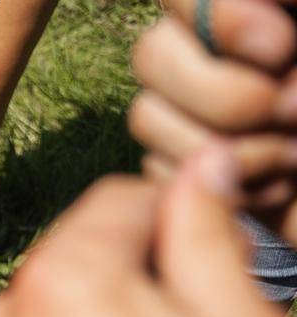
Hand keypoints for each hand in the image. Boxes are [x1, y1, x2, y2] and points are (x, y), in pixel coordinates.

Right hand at [130, 0, 296, 241]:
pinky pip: (158, 171)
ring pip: (147, 115)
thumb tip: (253, 29)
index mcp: (255, 11)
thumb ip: (285, 8)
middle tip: (291, 113)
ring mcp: (192, 112)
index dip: (222, 21)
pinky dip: (220, 185)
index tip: (283, 48)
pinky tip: (276, 187)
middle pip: (151, 53)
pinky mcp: (186, 169)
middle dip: (223, 95)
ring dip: (227, 146)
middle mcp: (214, 53)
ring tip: (294, 158)